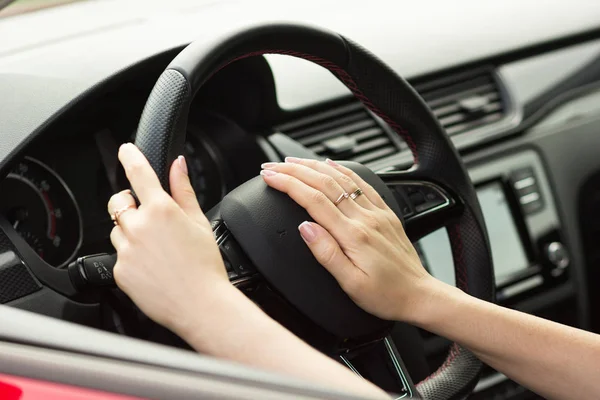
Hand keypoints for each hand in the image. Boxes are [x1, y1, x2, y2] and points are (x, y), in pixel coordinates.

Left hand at [107, 143, 233, 333]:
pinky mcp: (120, 271)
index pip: (139, 174)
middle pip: (119, 202)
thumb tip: (178, 165)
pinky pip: (119, 255)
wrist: (200, 305)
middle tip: (148, 216)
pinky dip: (131, 257)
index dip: (130, 157)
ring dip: (130, 232)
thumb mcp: (200, 222)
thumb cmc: (205, 266)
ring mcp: (126, 250)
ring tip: (156, 249)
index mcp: (161, 210)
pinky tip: (152, 267)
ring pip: (117, 230)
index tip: (126, 151)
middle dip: (129, 203)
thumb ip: (184, 190)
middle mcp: (139, 227)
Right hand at [260, 157, 432, 321]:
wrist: (419, 295)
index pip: (313, 200)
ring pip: (341, 178)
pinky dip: (343, 170)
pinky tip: (331, 164)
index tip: (270, 177)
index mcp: (353, 235)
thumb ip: (326, 253)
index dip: (288, 184)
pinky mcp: (385, 213)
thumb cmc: (386, 295)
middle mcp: (365, 218)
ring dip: (314, 166)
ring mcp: (376, 213)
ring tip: (292, 161)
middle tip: (272, 166)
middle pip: (324, 183)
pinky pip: (362, 183)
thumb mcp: (351, 284)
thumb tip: (304, 228)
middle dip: (294, 170)